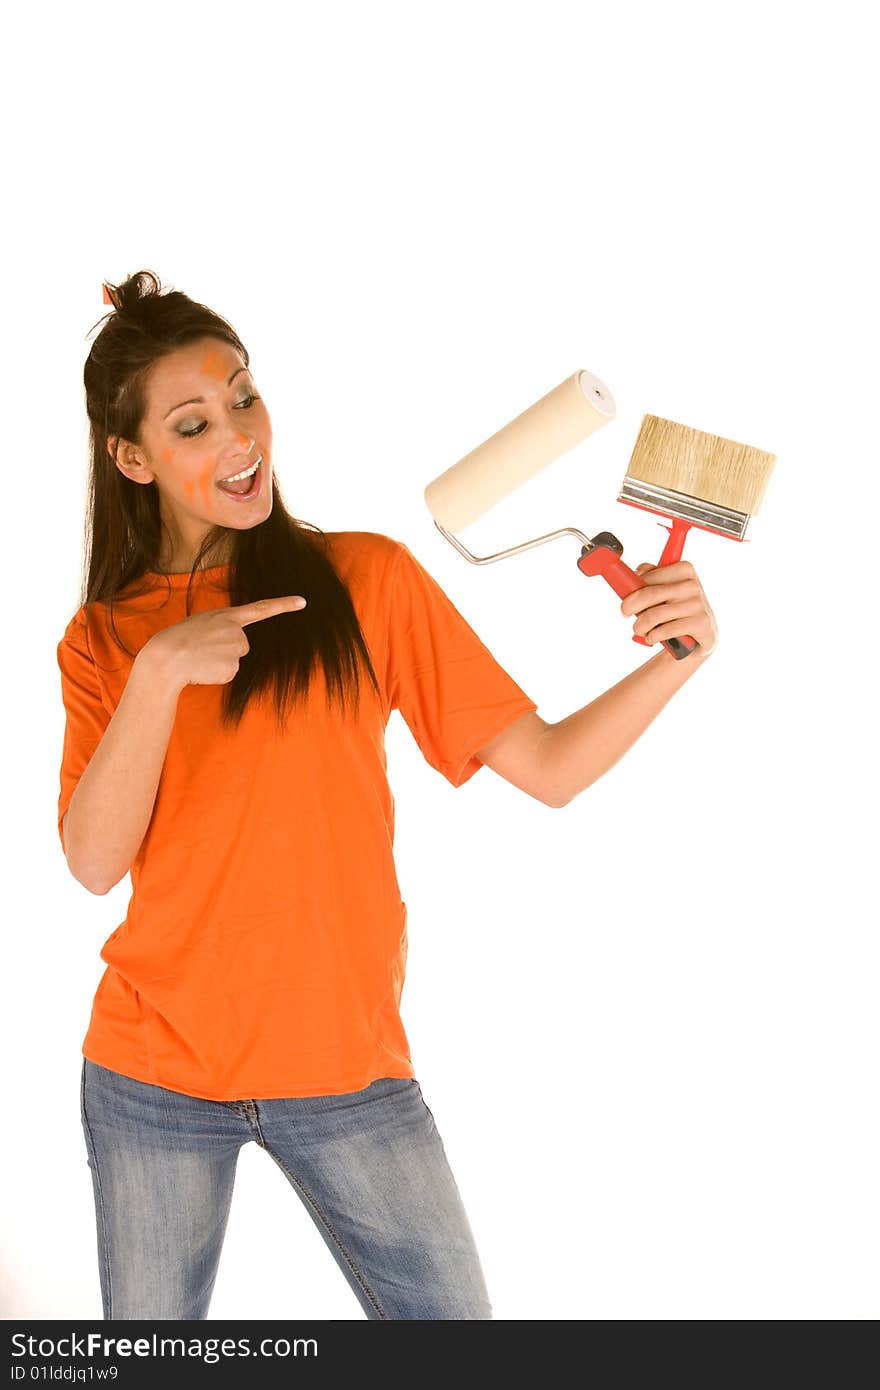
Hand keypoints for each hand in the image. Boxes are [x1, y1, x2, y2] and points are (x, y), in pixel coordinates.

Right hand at [143, 594, 307, 691]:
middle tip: (203, 650)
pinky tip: (203, 669)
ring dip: (220, 663)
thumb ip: (220, 628)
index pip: (260, 608)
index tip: (302, 602)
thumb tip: (230, 644)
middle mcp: (235, 630)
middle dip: (227, 650)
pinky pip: (230, 674)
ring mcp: (235, 648)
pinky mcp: (233, 667)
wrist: (166, 657)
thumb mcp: (201, 623)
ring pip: (235, 661)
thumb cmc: (178, 640)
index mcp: (226, 616)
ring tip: (200, 658)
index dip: (283, 605)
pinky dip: (217, 674)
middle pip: (242, 645)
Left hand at [621, 560, 717, 658]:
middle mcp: (692, 584)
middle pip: (648, 594)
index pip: (647, 578)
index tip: (624, 601)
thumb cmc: (678, 609)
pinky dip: (653, 636)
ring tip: (640, 630)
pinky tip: (651, 638)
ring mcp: (698, 604)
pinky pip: (666, 630)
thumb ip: (651, 576)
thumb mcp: (666, 589)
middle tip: (625, 614)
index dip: (630, 591)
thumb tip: (635, 572)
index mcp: (683, 569)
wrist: (701, 636)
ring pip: (654, 615)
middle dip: (629, 607)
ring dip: (640, 626)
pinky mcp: (701, 623)